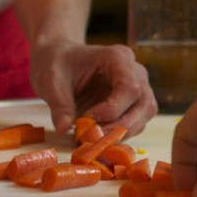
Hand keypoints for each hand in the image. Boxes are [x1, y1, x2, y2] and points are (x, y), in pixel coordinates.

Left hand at [29, 42, 157, 136]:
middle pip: (145, 103)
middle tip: (93, 138)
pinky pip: (136, 123)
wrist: (60, 61)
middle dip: (121, 126)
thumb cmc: (57, 65)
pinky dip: (120, 134)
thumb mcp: (52, 81)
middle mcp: (135, 71)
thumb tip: (64, 129)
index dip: (113, 109)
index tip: (87, 121)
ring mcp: (138, 87)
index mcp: (118, 58)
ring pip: (145, 115)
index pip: (130, 87)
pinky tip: (98, 136)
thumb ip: (59, 104)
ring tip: (94, 139)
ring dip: (122, 132)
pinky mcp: (134, 103)